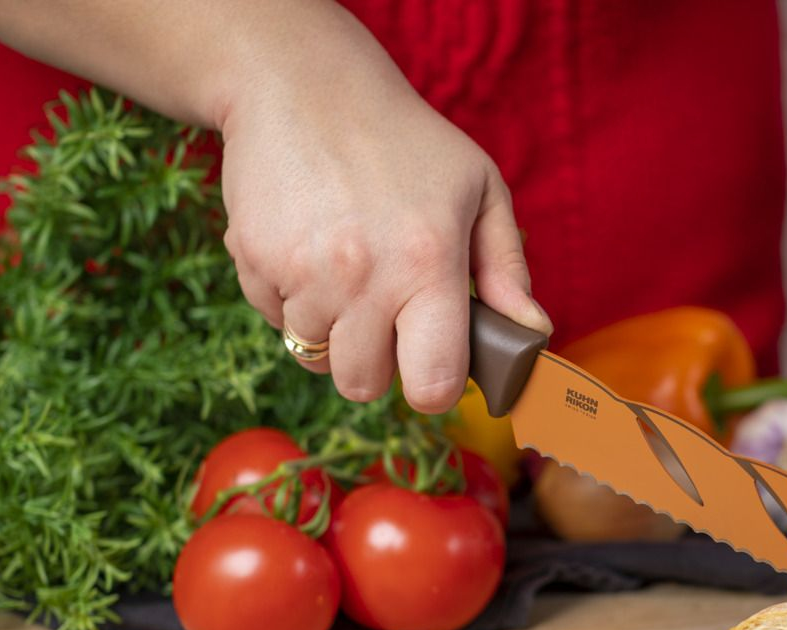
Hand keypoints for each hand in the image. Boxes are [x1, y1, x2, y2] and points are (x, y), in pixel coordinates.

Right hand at [217, 27, 549, 410]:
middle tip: (386, 314)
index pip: (431, 384)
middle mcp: (363, 277)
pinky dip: (291, 299)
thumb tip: (533, 335)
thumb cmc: (405, 141)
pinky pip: (273, 318)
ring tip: (347, 270)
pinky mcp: (253, 261)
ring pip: (314, 356)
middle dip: (377, 363)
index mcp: (428, 265)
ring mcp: (302, 272)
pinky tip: (309, 248)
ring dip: (332, 329)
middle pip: (363, 385)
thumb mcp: (479, 190)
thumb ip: (508, 271)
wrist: (302, 85)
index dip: (434, 387)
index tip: (434, 366)